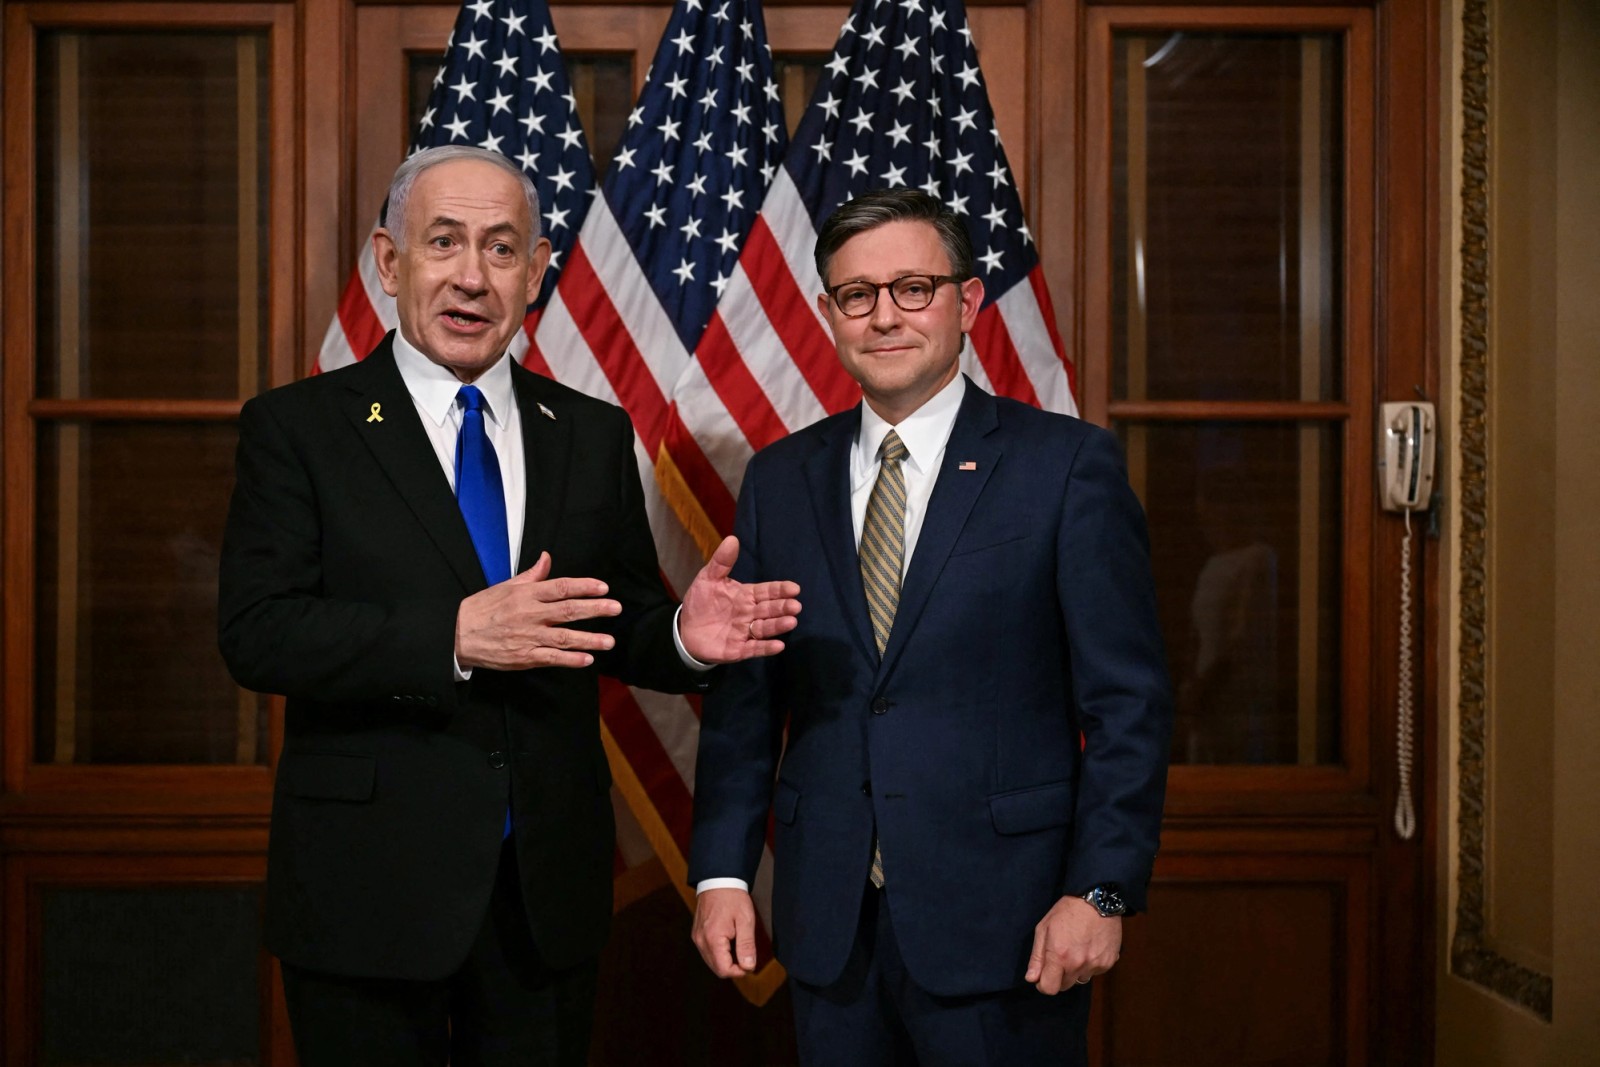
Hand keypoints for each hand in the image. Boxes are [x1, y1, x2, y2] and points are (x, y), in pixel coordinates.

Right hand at [455, 552, 620, 669]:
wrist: (456, 635)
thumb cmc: (481, 609)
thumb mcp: (506, 586)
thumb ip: (531, 575)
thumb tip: (547, 558)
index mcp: (526, 594)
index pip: (561, 587)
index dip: (584, 586)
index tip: (603, 587)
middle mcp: (530, 614)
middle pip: (568, 610)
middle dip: (595, 609)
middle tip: (616, 608)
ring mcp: (528, 637)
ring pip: (564, 637)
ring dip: (589, 639)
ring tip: (610, 641)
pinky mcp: (524, 657)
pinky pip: (551, 658)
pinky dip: (569, 659)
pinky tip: (586, 659)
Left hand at [679, 536, 800, 662]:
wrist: (685, 629)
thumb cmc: (700, 602)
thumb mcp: (708, 578)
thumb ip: (721, 562)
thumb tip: (732, 539)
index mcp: (745, 596)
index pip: (766, 591)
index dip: (780, 590)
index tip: (794, 588)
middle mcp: (749, 613)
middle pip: (770, 610)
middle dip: (783, 607)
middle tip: (795, 606)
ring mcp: (745, 632)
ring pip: (765, 628)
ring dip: (778, 625)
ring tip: (791, 621)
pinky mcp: (738, 649)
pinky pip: (754, 648)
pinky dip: (766, 648)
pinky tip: (778, 646)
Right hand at [691, 888, 758, 977]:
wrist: (719, 880)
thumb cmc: (733, 898)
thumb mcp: (745, 920)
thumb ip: (746, 945)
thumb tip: (749, 966)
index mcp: (713, 939)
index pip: (723, 970)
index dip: (739, 972)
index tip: (750, 963)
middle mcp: (701, 941)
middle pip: (717, 968)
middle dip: (733, 967)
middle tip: (746, 955)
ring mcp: (697, 937)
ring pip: (711, 961)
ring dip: (726, 960)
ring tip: (738, 945)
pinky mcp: (696, 934)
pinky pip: (707, 952)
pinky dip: (719, 953)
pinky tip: (729, 941)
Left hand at [1024, 895, 1121, 993]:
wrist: (1097, 901)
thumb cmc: (1066, 912)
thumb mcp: (1044, 928)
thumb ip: (1037, 957)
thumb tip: (1032, 979)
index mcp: (1059, 956)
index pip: (1049, 988)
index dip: (1043, 985)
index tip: (1043, 976)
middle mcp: (1078, 964)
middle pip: (1064, 986)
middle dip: (1059, 977)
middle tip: (1060, 957)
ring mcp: (1095, 965)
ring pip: (1080, 979)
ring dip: (1076, 971)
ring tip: (1077, 950)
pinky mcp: (1108, 963)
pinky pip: (1095, 972)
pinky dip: (1090, 965)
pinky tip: (1090, 947)